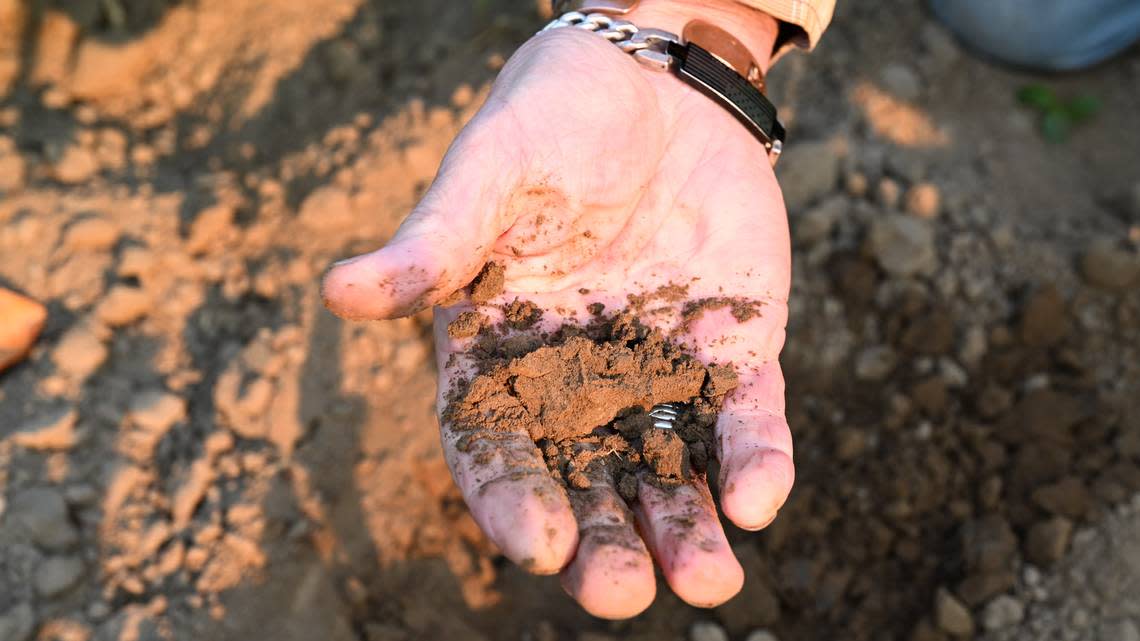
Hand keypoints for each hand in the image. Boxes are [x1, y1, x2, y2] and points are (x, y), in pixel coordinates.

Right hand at [322, 0, 792, 618]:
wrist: (657, 82)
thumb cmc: (553, 120)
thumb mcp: (491, 172)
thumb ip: (435, 241)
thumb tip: (339, 293)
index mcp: (501, 356)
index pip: (493, 447)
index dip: (508, 499)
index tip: (533, 544)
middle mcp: (577, 384)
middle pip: (584, 485)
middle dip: (602, 545)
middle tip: (619, 594)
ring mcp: (658, 373)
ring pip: (669, 473)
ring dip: (687, 532)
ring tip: (709, 584)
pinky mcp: (733, 352)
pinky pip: (746, 420)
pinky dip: (757, 461)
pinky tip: (759, 498)